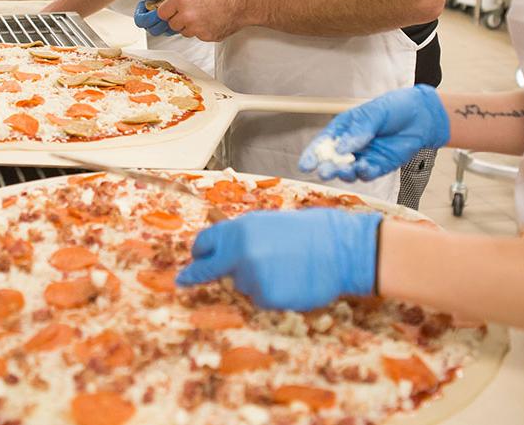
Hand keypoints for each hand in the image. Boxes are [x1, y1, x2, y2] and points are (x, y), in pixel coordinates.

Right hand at [134, 0, 200, 35]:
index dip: (146, 20)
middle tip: (167, 15)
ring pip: (160, 31)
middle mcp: (151, 15)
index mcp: (145, 6)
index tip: (156, 13)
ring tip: (175, 14)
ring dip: (166, 26)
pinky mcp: (172, 23)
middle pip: (150, 29)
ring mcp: (162, 20)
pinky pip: (170, 31)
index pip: (140, 20)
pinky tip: (180, 16)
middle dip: (158, 24)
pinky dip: (175, 26)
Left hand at [156, 0, 249, 41]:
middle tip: (190, 14)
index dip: (167, 13)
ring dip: (190, 27)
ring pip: (184, 32)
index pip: (162, 13)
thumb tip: (172, 6)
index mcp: (182, 0)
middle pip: (172, 25)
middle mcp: (186, 15)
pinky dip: (203, 31)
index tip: (169, 13)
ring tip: (204, 16)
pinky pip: (198, 36)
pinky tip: (212, 21)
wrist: (242, 2)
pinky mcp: (206, 37)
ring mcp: (196, 28)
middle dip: (179, 20)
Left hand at [175, 209, 381, 310]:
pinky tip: (289, 280)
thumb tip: (218, 250)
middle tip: (183, 281)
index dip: (199, 253)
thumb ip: (240, 237)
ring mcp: (253, 278)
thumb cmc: (307, 232)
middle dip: (196, 275)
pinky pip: (260, 299)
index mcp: (239, 229)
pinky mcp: (267, 298)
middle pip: (210, 270)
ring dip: (254, 280)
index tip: (193, 260)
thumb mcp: (267, 223)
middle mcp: (240, 253)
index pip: (205, 244)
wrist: (340, 248)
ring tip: (283, 267)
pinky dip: (270, 293)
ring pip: (241, 285)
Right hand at [299, 85, 449, 181]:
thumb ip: (359, 131)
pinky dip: (364, 173)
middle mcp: (351, 145)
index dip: (313, 154)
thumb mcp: (375, 113)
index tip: (305, 164)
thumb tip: (342, 147)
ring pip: (348, 170)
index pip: (324, 143)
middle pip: (333, 160)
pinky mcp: (379, 166)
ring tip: (344, 170)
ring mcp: (364, 157)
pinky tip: (365, 168)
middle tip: (324, 172)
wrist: (422, 116)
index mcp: (344, 128)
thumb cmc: (396, 108)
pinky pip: (367, 174)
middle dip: (327, 167)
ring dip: (344, 173)